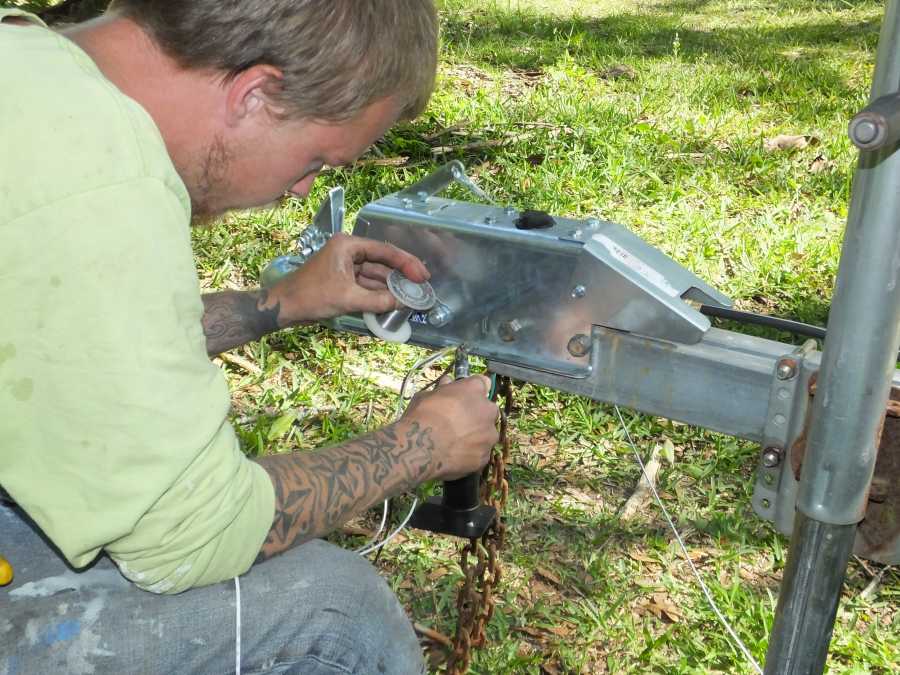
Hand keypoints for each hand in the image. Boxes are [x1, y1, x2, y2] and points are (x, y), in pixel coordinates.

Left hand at [268, 233, 429, 324]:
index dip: (406, 263)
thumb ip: (378, 300)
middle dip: (401, 275)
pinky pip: (366, 284)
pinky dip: (379, 292)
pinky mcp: (342, 279)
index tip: (422, 275)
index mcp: (348, 245)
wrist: (284, 307)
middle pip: (382, 261)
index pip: (384, 250)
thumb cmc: (311, 296)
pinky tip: (394, 300)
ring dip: (391, 285)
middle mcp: (348, 251)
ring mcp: (345, 265)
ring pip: (375, 274)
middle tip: (422, 285)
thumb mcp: (348, 298)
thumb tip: (403, 303)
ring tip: (412, 295)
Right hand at [397, 375, 499, 480]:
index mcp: (475, 389)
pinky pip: (480, 452)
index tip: (464, 396)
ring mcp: (489, 434)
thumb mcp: (426, 396)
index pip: (482, 383)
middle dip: (476, 414)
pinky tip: (455, 455)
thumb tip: (446, 382)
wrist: (422, 447)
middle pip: (487, 409)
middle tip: (458, 421)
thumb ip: (442, 390)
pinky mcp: (485, 455)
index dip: (472, 390)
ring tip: (455, 442)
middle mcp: (488, 409)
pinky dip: (471, 453)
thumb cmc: (422, 416)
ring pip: (486, 433)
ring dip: (476, 435)